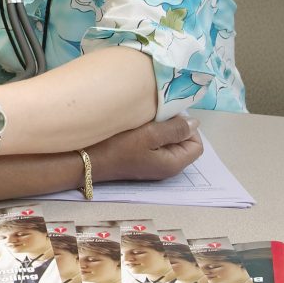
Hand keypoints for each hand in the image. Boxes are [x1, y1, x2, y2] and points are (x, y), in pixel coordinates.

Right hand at [86, 114, 202, 182]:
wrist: (87, 160)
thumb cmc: (118, 147)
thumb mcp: (149, 135)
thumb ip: (175, 129)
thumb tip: (195, 123)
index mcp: (173, 163)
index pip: (196, 144)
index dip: (188, 127)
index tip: (170, 115)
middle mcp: (166, 167)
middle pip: (182, 143)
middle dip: (173, 126)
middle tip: (156, 115)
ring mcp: (153, 163)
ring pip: (168, 142)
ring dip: (160, 128)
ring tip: (146, 119)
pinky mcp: (141, 159)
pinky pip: (155, 144)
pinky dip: (150, 133)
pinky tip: (138, 126)